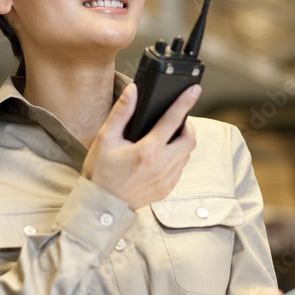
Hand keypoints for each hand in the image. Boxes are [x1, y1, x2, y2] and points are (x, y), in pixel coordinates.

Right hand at [82, 82, 199, 209]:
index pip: (172, 120)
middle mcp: (161, 166)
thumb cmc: (100, 171)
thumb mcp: (105, 138)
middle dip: (188, 126)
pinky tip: (162, 155)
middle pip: (190, 139)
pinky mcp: (166, 190)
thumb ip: (122, 112)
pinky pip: (179, 169)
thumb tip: (133, 91)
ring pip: (186, 155)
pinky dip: (176, 158)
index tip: (194, 89)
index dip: (185, 102)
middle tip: (177, 120)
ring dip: (181, 143)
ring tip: (168, 137)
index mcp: (147, 151)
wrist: (100, 205)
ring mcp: (166, 180)